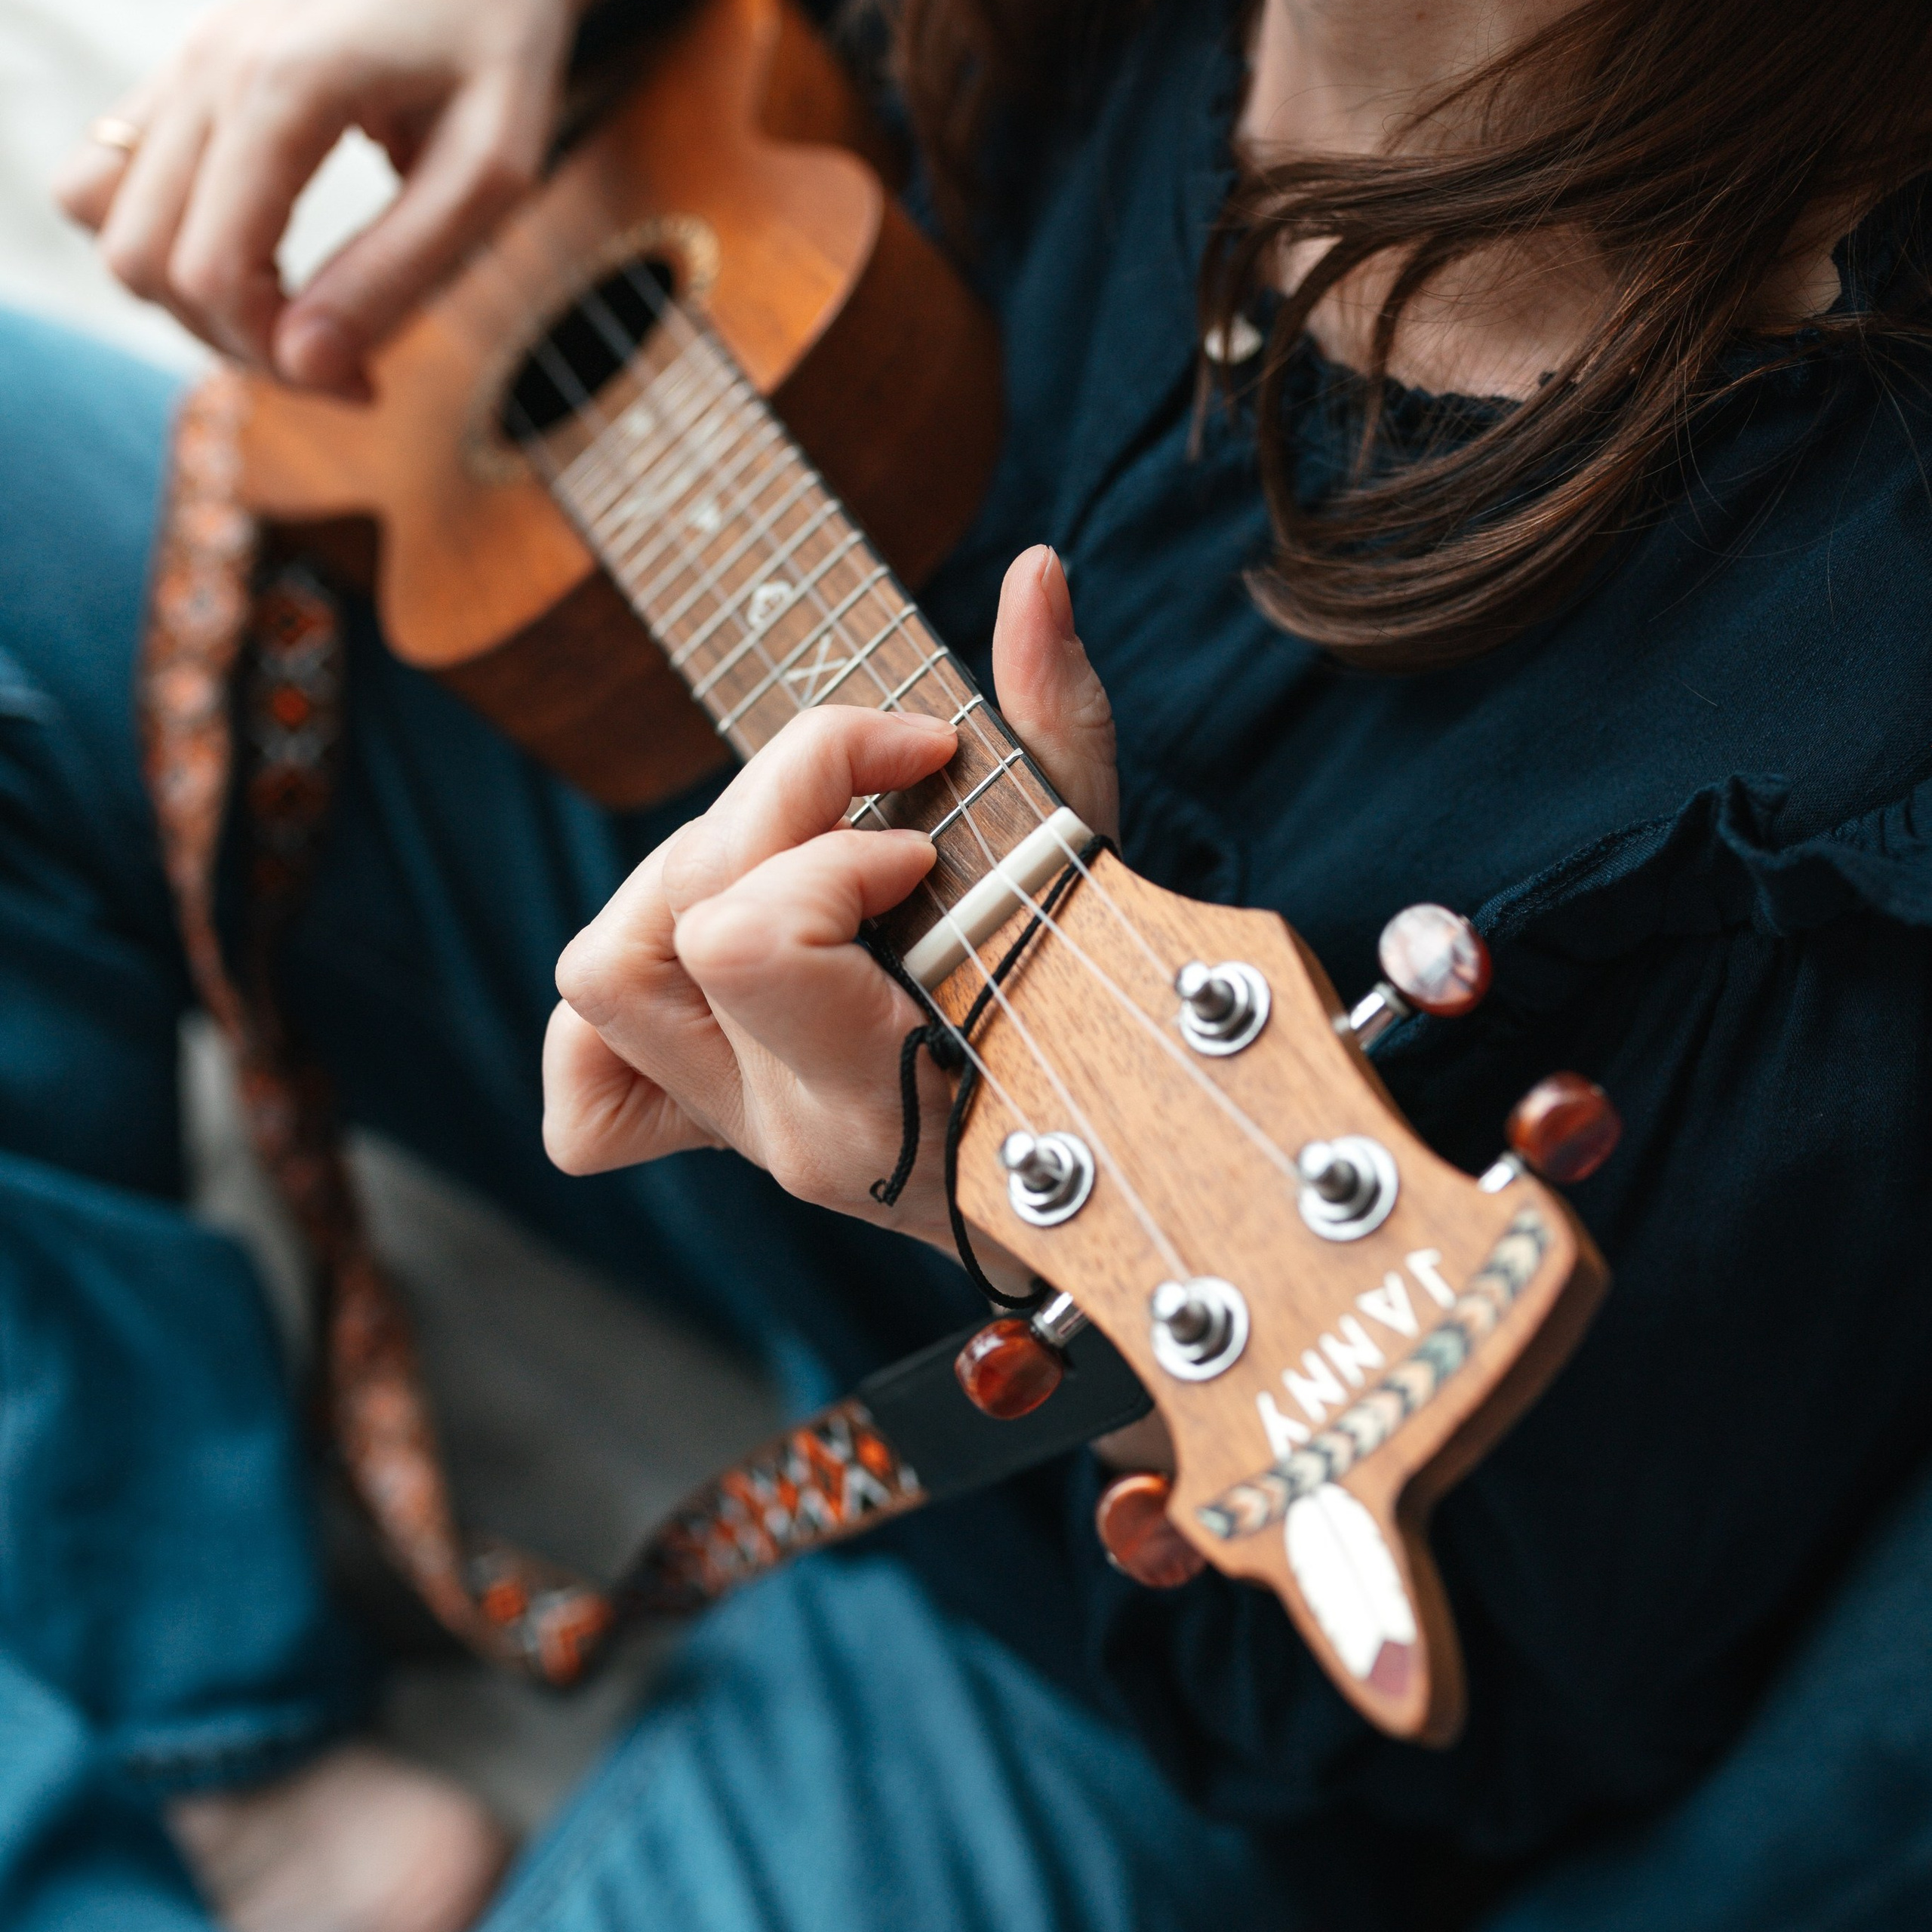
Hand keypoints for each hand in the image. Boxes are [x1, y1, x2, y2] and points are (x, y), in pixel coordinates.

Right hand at [54, 0, 584, 396]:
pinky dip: (165, 238)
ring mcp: (182, 59)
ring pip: (102, 215)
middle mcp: (208, 66)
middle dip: (234, 340)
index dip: (279, 361)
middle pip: (142, 259)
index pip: (209, 273)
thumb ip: (401, 270)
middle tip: (339, 361)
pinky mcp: (181, 68)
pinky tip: (258, 257)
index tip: (366, 383)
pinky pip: (109, 170)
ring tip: (293, 312)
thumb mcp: (492, 172)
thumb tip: (304, 364)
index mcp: (283, 88)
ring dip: (185, 293)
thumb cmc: (499, 51)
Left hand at [543, 546, 1119, 1251]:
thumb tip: (1032, 573)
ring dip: (686, 877)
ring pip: (598, 977)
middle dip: (775, 813)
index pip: (749, 941)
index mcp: (877, 1090)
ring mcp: (739, 1130)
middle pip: (670, 923)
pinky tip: (715, 952)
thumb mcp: (1088, 870)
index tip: (924, 843)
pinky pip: (586, 1099)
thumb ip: (1057, 722)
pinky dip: (628, 1005)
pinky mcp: (714, 1127)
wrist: (1098, 1179)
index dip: (829, 853)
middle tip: (880, 799)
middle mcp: (785, 1126)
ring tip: (796, 850)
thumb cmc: (1105, 1024)